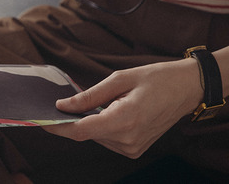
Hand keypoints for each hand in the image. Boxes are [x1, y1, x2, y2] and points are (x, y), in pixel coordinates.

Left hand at [43, 59, 202, 158]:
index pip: (81, 131)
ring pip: (97, 136)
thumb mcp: (121, 78)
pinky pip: (109, 138)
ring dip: (91, 120)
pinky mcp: (135, 149)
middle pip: (87, 134)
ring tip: (103, 99)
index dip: (59, 126)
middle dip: (74, 118)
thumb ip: (90, 95)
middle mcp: (128, 140)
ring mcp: (133, 148)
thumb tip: (64, 105)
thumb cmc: (156, 78)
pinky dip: (103, 125)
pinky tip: (111, 109)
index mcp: (125, 120)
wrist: (187, 88)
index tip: (42, 118)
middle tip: (67, 98)